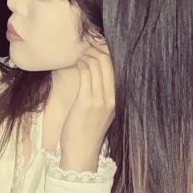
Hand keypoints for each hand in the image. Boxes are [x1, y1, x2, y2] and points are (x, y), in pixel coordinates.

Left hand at [58, 34, 115, 164]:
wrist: (80, 154)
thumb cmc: (84, 132)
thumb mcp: (97, 111)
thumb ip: (99, 93)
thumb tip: (93, 71)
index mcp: (117, 98)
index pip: (117, 66)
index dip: (109, 50)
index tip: (99, 41)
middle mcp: (112, 97)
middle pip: (109, 61)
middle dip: (98, 46)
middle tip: (88, 38)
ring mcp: (102, 99)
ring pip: (98, 64)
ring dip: (87, 52)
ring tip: (79, 48)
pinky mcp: (88, 101)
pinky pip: (86, 73)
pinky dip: (80, 62)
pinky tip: (75, 60)